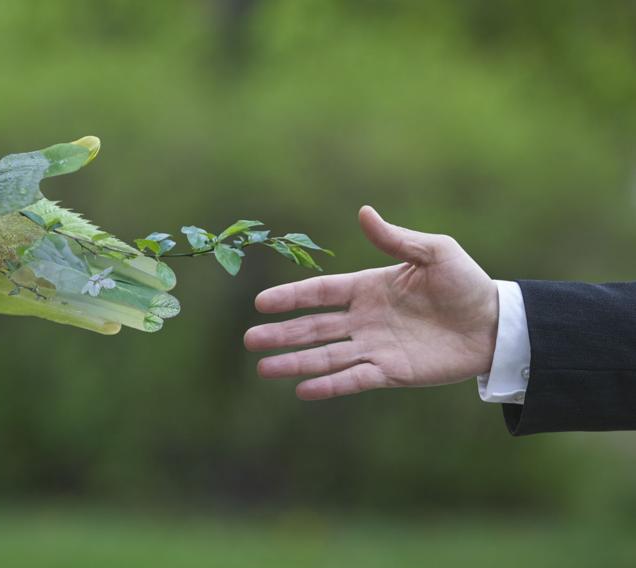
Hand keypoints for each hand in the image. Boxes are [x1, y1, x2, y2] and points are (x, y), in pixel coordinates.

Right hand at [244, 206, 498, 399]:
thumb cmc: (466, 283)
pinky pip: (354, 379)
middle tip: (250, 340)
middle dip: (281, 334)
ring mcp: (375, 347)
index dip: (291, 297)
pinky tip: (302, 390)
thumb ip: (396, 239)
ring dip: (295, 363)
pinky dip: (329, 385)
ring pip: (326, 356)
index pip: (321, 293)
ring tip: (263, 369)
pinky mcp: (391, 372)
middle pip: (313, 327)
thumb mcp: (434, 252)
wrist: (495, 324)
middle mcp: (364, 319)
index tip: (261, 303)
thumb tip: (363, 212)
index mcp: (368, 287)